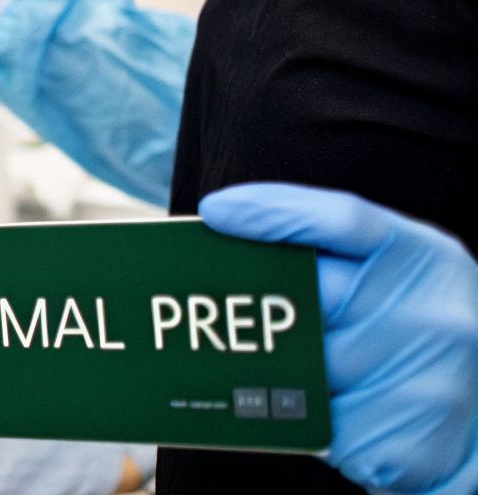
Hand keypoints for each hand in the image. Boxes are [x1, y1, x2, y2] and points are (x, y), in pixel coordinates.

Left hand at [201, 184, 477, 494]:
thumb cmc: (417, 336)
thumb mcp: (400, 278)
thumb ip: (336, 256)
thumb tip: (226, 227)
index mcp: (428, 260)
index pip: (345, 219)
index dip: (275, 211)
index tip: (217, 212)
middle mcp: (435, 315)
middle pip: (307, 300)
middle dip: (263, 310)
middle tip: (221, 314)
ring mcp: (430, 382)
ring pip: (304, 374)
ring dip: (284, 379)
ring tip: (294, 377)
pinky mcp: (410, 443)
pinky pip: (321, 432)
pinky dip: (312, 427)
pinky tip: (329, 418)